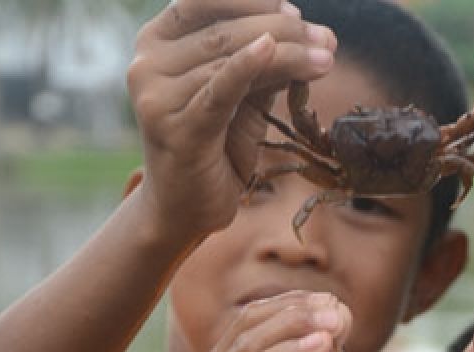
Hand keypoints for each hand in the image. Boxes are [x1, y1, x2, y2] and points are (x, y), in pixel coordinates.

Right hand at [128, 0, 335, 243]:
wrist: (185, 209)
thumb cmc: (214, 148)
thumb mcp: (244, 98)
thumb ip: (266, 65)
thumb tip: (313, 35)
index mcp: (156, 43)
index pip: (204, 1)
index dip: (254, 1)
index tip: (297, 14)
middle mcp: (146, 63)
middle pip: (225, 31)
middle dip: (284, 31)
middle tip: (326, 40)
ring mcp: (157, 97)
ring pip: (230, 59)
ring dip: (287, 55)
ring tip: (325, 59)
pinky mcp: (176, 129)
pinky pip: (219, 90)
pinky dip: (247, 67)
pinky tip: (273, 51)